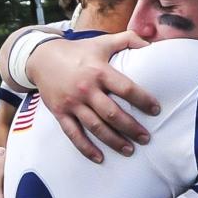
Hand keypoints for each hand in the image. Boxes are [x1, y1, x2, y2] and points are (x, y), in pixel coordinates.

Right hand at [28, 30, 159, 162]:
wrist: (42, 57)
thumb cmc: (78, 51)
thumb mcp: (102, 42)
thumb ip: (127, 40)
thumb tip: (150, 45)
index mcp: (99, 71)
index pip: (126, 88)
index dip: (143, 100)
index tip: (156, 110)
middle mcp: (86, 89)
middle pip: (112, 113)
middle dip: (131, 128)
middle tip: (146, 138)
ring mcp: (72, 103)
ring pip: (95, 127)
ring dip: (114, 140)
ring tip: (130, 150)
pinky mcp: (60, 113)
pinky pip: (74, 134)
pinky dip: (86, 148)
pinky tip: (100, 158)